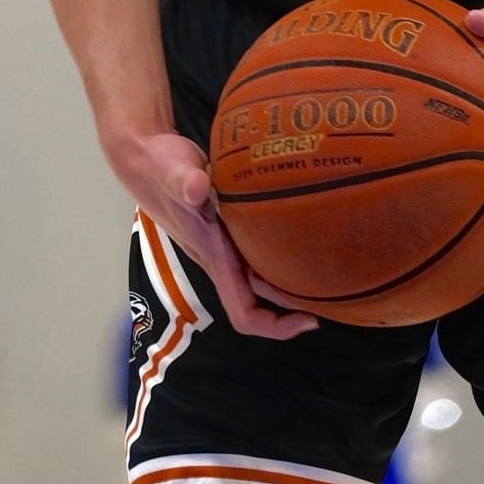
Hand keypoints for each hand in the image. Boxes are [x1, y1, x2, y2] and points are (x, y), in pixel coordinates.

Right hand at [106, 127, 318, 338]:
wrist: (144, 157)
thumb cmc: (159, 167)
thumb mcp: (172, 170)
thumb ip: (183, 180)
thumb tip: (196, 187)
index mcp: (212, 257)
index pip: (244, 312)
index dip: (276, 326)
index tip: (311, 320)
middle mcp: (221, 258)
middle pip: (261, 301)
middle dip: (296, 305)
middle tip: (339, 295)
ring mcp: (225, 244)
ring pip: (262, 277)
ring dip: (292, 281)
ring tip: (332, 269)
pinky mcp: (229, 226)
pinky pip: (260, 251)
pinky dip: (284, 251)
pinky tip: (308, 230)